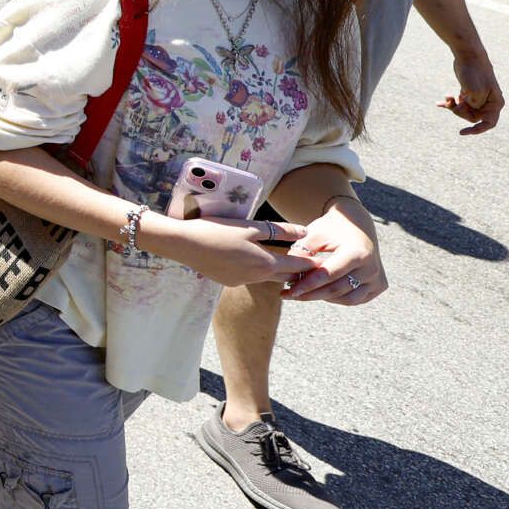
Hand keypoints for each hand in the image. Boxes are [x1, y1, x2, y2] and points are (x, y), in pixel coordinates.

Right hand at [141, 213, 315, 288]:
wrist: (183, 244)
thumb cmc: (216, 231)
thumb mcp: (250, 227)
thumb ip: (280, 231)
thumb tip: (304, 233)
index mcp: (266, 263)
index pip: (299, 266)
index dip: (313, 262)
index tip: (325, 259)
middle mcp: (258, 277)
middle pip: (286, 276)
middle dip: (299, 270)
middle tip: (309, 261)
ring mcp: (242, 281)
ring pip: (268, 276)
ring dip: (277, 269)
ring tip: (282, 258)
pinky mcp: (228, 281)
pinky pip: (250, 276)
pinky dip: (256, 269)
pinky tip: (248, 258)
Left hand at [281, 202, 386, 304]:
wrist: (357, 225)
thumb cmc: (331, 228)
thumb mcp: (314, 233)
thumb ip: (301, 251)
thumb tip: (288, 272)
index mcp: (358, 253)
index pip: (328, 275)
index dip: (307, 284)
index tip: (289, 291)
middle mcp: (372, 268)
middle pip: (336, 289)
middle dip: (310, 294)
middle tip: (288, 295)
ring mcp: (377, 279)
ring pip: (345, 298)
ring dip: (322, 298)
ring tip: (301, 293)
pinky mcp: (379, 286)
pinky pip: (354, 299)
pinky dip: (336, 298)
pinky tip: (319, 292)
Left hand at [443, 50, 503, 133]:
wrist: (468, 55)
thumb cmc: (474, 73)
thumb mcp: (474, 92)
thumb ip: (473, 105)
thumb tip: (467, 110)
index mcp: (495, 103)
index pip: (488, 123)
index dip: (476, 130)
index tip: (461, 132)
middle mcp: (488, 102)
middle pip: (473, 117)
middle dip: (460, 112)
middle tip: (453, 102)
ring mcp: (478, 98)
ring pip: (464, 111)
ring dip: (453, 107)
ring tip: (447, 97)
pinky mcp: (468, 93)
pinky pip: (459, 104)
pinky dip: (449, 103)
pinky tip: (438, 103)